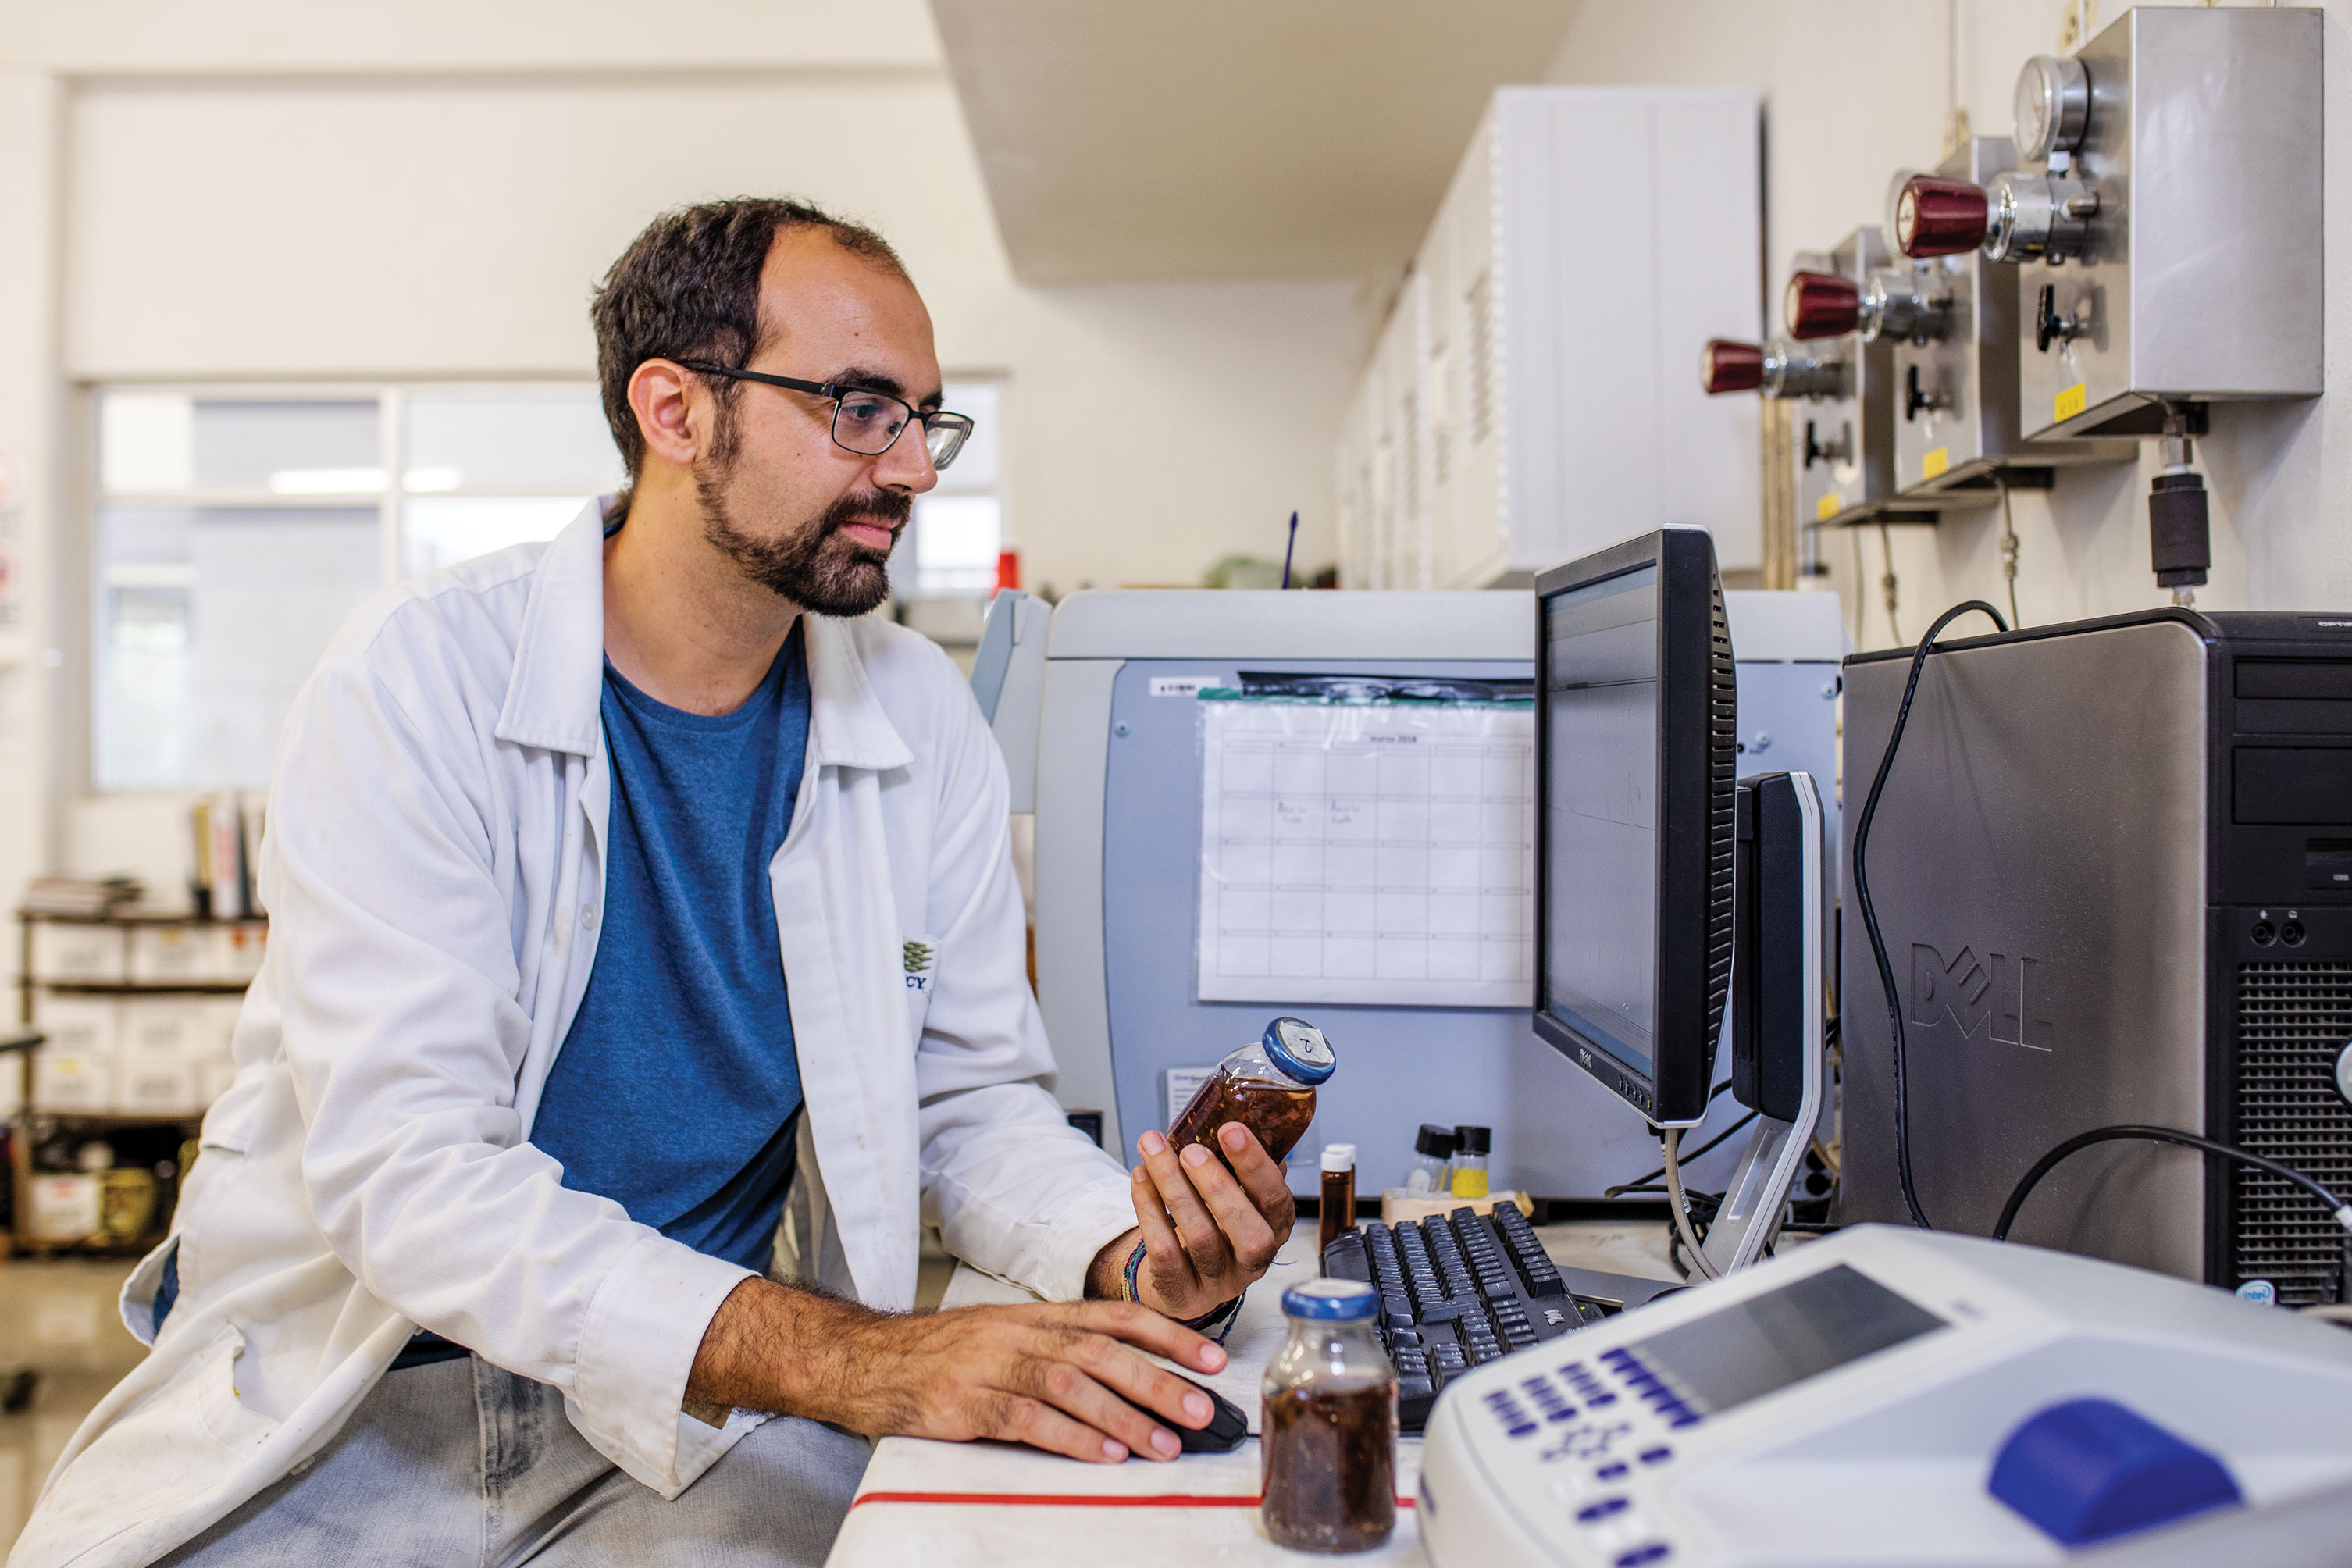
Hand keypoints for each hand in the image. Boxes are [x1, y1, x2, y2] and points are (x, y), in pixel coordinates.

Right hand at [686, 1279, 1229, 1464]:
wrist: (867, 1361)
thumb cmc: (945, 1353)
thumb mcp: (1008, 1334)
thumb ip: (1063, 1347)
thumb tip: (1135, 1373)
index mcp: (1036, 1314)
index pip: (1115, 1316)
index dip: (1169, 1334)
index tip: (1213, 1357)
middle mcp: (1019, 1333)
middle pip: (1101, 1352)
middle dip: (1158, 1381)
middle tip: (1200, 1410)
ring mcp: (990, 1366)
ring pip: (1069, 1385)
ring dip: (1125, 1416)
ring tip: (1164, 1446)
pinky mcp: (964, 1404)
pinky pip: (1026, 1420)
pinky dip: (1070, 1438)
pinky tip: (1103, 1454)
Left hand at [1092, 1122, 1296, 1321]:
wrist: (1181, 1279)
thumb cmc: (1212, 1225)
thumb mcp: (1235, 1196)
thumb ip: (1238, 1167)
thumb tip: (1233, 1118)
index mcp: (1274, 1227)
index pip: (1276, 1200)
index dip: (1256, 1165)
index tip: (1231, 1129)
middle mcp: (1253, 1260)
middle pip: (1247, 1232)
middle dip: (1217, 1185)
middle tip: (1190, 1150)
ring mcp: (1219, 1281)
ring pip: (1200, 1238)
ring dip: (1173, 1187)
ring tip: (1153, 1149)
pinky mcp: (1183, 1294)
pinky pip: (1165, 1253)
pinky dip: (1149, 1209)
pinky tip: (1140, 1177)